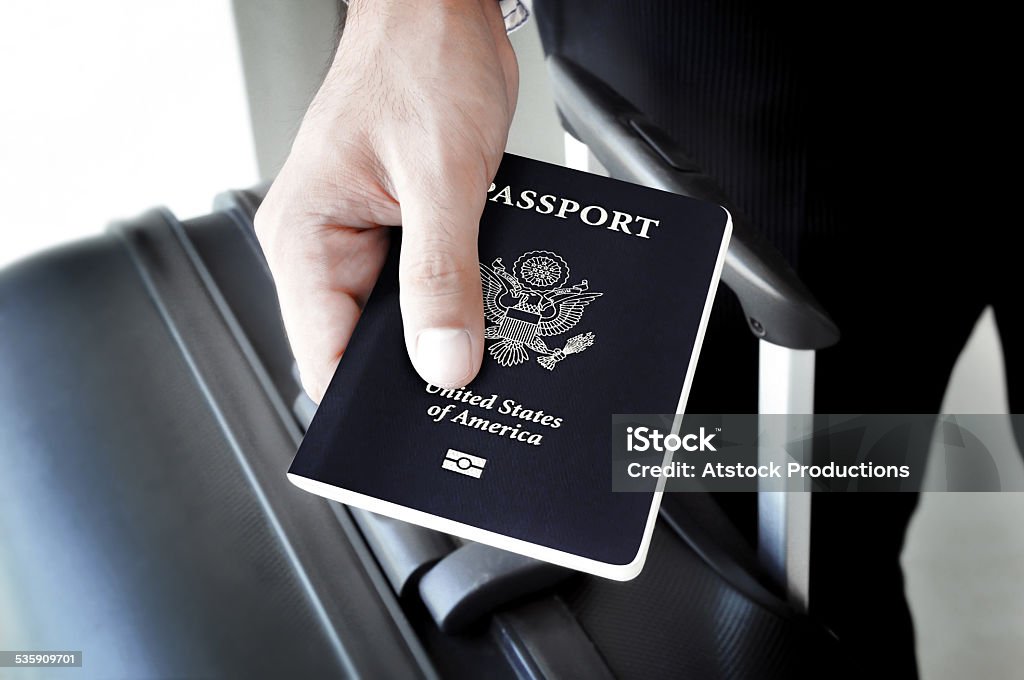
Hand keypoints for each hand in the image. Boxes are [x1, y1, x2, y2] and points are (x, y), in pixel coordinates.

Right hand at [255, 0, 517, 401]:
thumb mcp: (440, 176)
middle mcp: (324, 243)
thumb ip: (441, 277)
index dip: (367, 406)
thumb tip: (444, 362)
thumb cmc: (421, 61)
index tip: (415, 436)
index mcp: (304, 236)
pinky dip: (458, 297)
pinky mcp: (400, 226)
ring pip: (400, 318)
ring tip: (490, 344)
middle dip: (417, 369)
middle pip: (363, 344)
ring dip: (443, 330)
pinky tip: (491, 304)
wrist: (443, 10)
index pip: (323, 356)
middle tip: (472, 391)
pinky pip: (425, 283)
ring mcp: (363, 236)